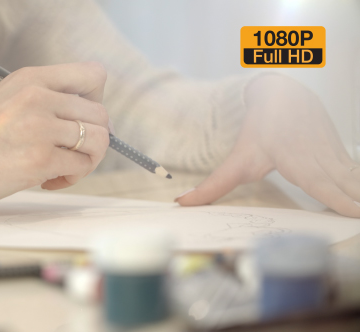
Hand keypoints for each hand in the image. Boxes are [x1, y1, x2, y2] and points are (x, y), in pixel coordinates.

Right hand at [0, 62, 109, 214]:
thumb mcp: (5, 100)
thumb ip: (43, 100)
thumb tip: (86, 119)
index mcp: (31, 79)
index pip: (93, 75)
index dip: (96, 100)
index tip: (83, 120)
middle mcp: (38, 97)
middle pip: (101, 114)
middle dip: (94, 139)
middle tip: (71, 155)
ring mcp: (40, 127)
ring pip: (99, 141)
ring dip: (85, 161)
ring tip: (60, 169)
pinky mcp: (39, 160)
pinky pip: (81, 167)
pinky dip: (71, 178)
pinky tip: (48, 181)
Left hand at [175, 74, 359, 217]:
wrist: (282, 94)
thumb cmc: (260, 131)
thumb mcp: (236, 161)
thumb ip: (213, 187)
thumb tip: (182, 204)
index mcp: (295, 161)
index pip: (322, 185)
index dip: (341, 200)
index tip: (356, 214)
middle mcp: (319, 158)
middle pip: (345, 183)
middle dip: (357, 198)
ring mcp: (333, 153)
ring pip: (353, 176)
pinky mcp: (339, 152)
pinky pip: (355, 170)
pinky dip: (359, 181)